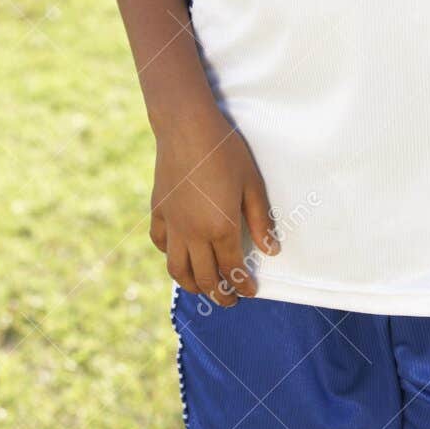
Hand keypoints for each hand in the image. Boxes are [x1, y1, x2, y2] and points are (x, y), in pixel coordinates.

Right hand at [149, 105, 278, 304]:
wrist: (186, 128)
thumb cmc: (225, 152)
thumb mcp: (252, 184)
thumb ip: (261, 221)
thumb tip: (272, 250)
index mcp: (220, 228)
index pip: (232, 269)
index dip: (243, 285)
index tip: (251, 292)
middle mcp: (193, 233)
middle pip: (204, 278)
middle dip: (219, 294)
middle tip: (230, 300)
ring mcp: (172, 224)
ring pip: (177, 269)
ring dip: (191, 285)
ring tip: (204, 289)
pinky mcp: (157, 211)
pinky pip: (161, 244)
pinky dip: (170, 256)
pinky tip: (179, 254)